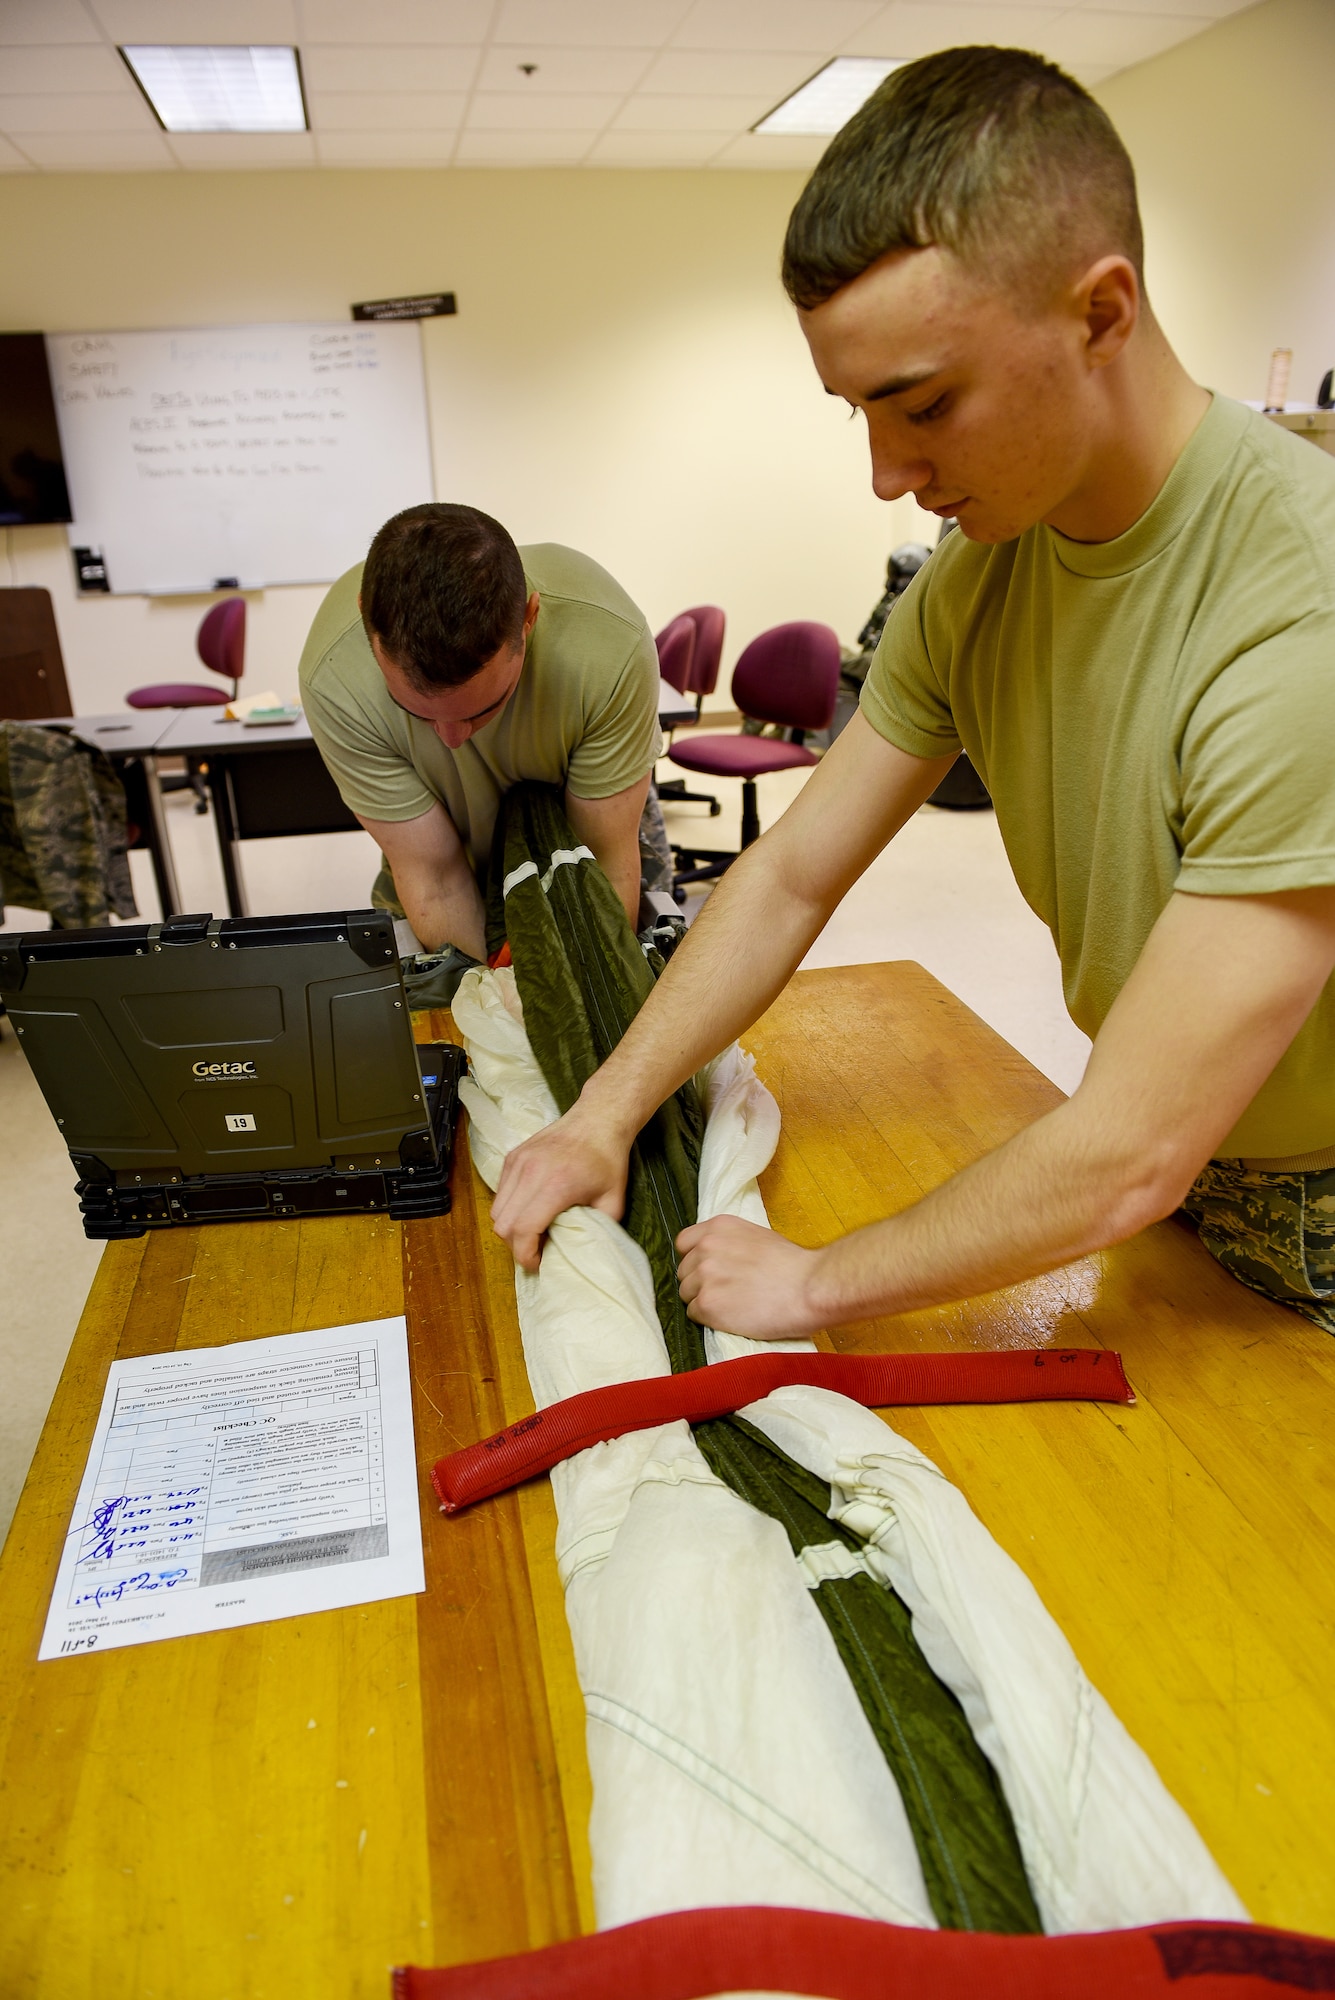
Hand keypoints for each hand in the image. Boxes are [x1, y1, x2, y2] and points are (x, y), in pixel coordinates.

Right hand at [491, 1102, 632, 1271]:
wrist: (598, 1119)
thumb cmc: (608, 1160)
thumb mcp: (613, 1202)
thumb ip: (597, 1231)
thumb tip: (581, 1254)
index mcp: (555, 1186)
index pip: (522, 1231)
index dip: (526, 1255)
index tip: (539, 1263)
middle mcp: (530, 1173)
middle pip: (503, 1225)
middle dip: (516, 1246)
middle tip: (537, 1249)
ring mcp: (517, 1162)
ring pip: (496, 1210)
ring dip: (510, 1228)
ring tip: (533, 1230)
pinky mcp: (513, 1156)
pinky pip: (500, 1192)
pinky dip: (509, 1208)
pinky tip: (530, 1209)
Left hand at [675, 1216, 825, 1339]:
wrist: (809, 1287)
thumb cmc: (792, 1266)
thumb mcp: (756, 1236)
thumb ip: (729, 1244)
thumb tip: (717, 1259)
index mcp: (718, 1227)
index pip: (683, 1243)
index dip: (694, 1259)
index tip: (707, 1270)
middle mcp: (706, 1247)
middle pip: (684, 1271)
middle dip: (699, 1283)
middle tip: (726, 1292)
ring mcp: (704, 1276)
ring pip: (686, 1294)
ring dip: (703, 1301)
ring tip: (731, 1305)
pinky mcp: (707, 1304)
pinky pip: (693, 1314)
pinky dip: (708, 1318)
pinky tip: (731, 1316)